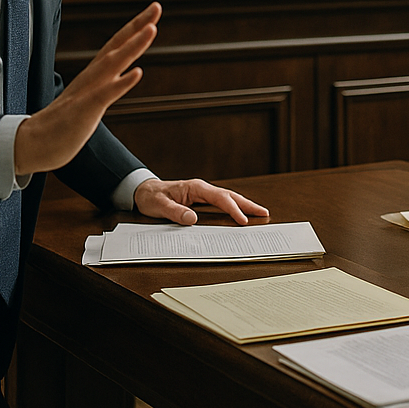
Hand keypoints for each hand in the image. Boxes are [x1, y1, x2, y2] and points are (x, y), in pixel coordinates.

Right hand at [13, 2, 160, 173]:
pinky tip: (138, 72)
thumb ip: (104, 86)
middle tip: (157, 6)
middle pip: (117, 45)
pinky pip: (104, 94)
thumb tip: (121, 76)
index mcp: (94, 75)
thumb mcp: (89, 100)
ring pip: (112, 63)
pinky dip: (121, 82)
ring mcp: (87, 91)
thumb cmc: (61, 124)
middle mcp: (92, 78)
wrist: (31, 144)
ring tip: (152, 29)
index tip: (153, 11)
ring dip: (133, 46)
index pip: (117, 45)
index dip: (135, 27)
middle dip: (138, 25)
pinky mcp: (84, 110)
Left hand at [134, 178, 269, 225]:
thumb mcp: (159, 206)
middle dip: (247, 204)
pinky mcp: (201, 199)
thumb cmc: (151, 197)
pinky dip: (233, 207)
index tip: (243, 220)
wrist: (144, 191)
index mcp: (195, 187)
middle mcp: (202, 188)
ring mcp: (203, 193)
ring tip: (258, 213)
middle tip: (264, 212)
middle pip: (229, 195)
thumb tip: (193, 219)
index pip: (220, 198)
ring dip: (243, 205)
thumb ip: (175, 212)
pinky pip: (221, 203)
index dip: (233, 209)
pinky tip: (240, 214)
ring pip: (227, 198)